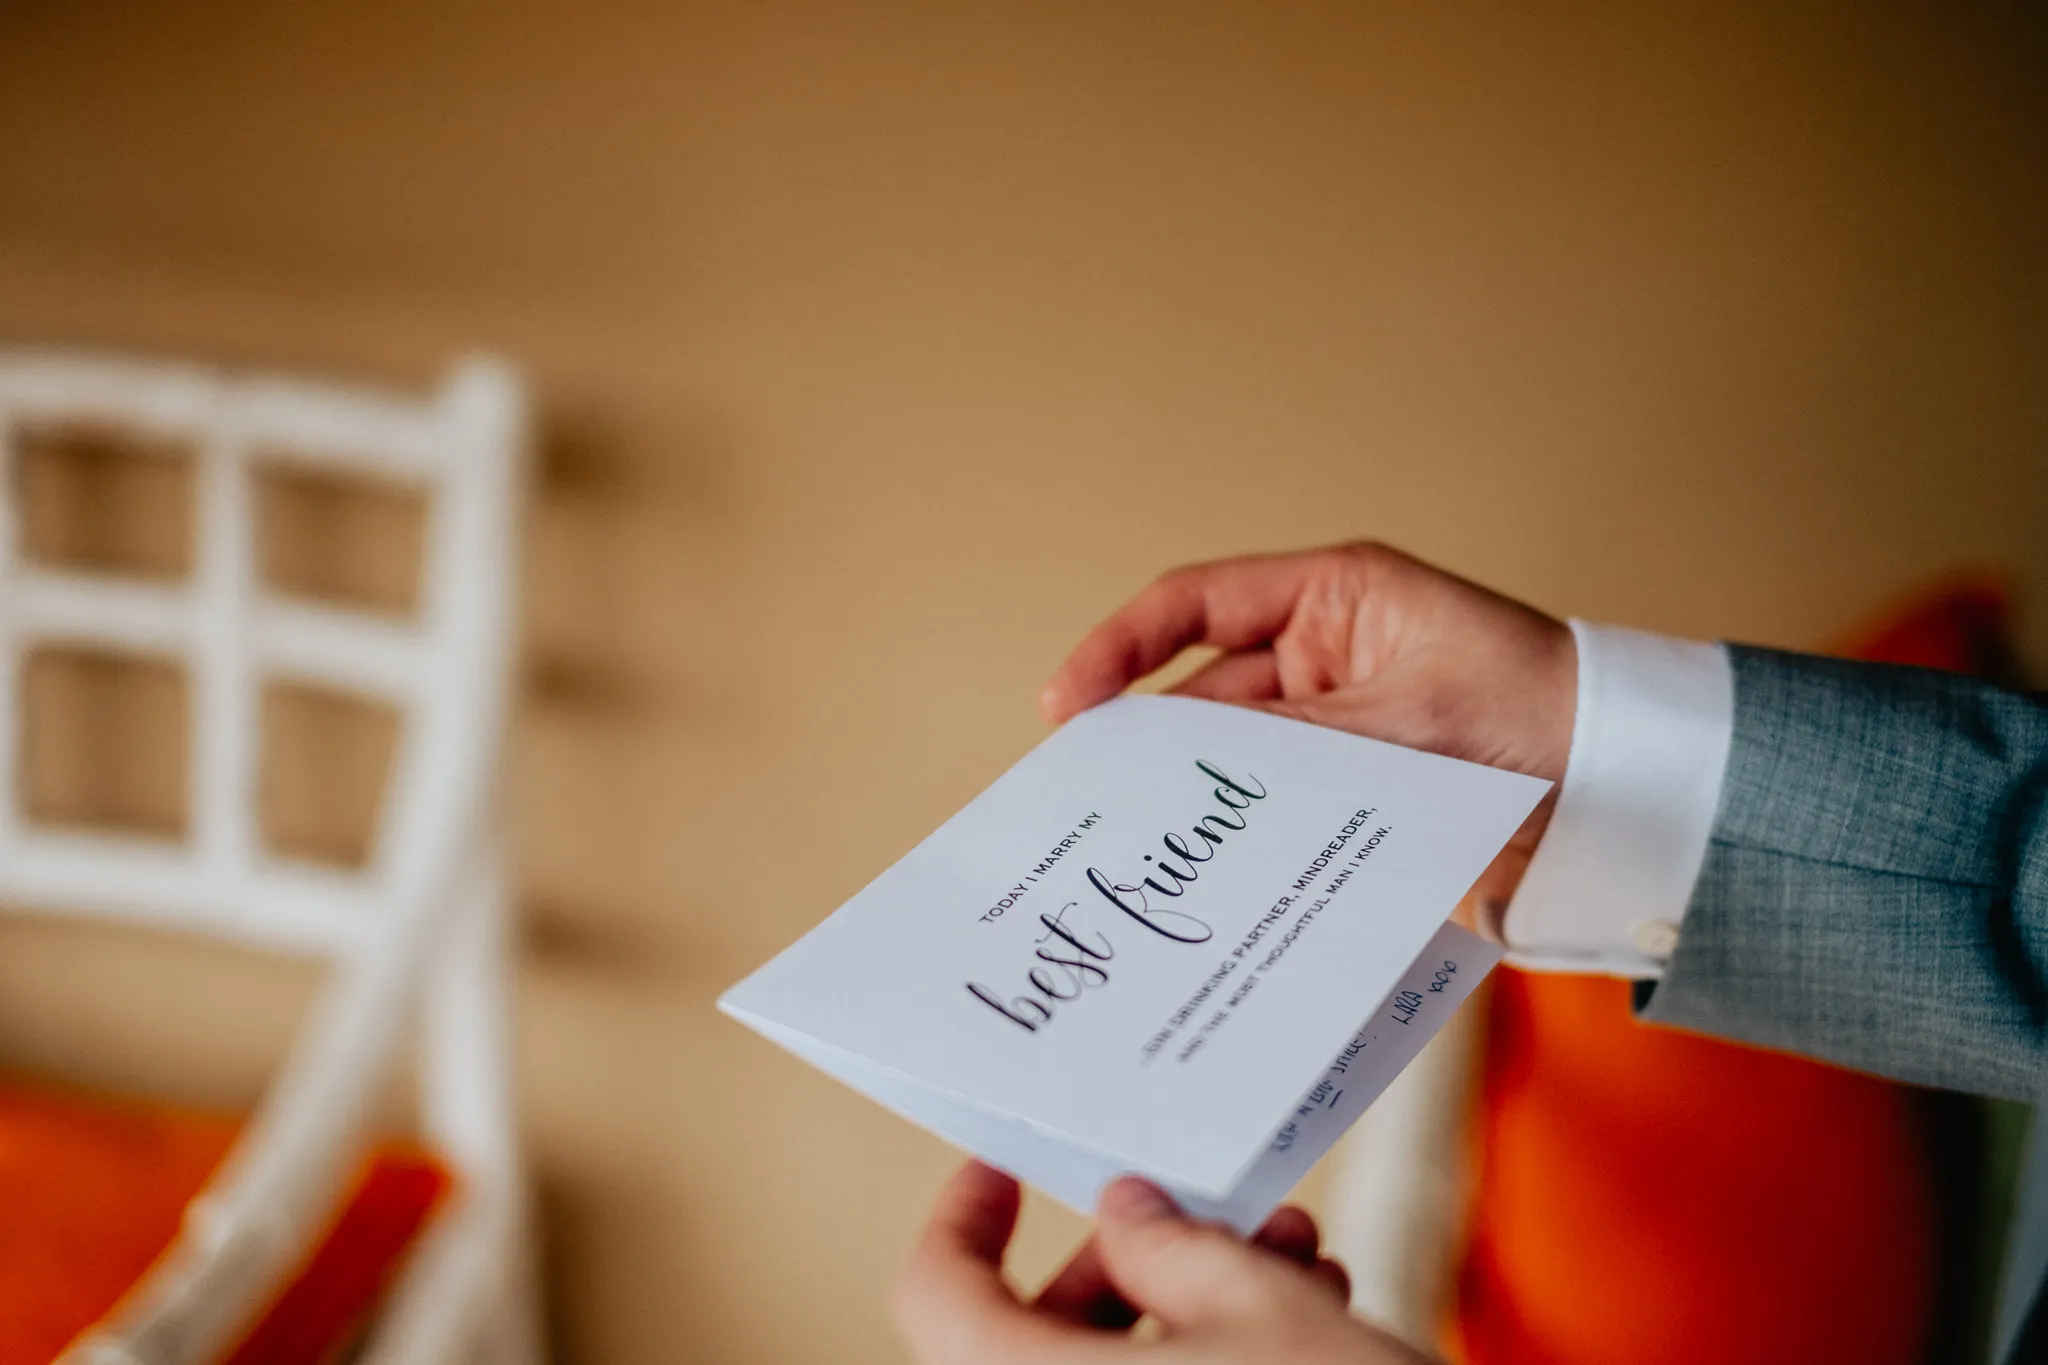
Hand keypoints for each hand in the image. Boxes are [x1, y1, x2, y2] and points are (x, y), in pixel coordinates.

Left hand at [893, 1161, 1436, 1364]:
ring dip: (1188, 1311)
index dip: (961, 1221)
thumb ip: (1171, 1244)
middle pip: (1032, 1340)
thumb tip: (1125, 1214)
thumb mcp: (1261, 1304)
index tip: (999, 1170)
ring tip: (1288, 1255)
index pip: (937, 1297)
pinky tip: (1306, 1321)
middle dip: (1124, 1263)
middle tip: (1185, 1214)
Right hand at [1039, 542, 1574, 939]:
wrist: (1633, 793)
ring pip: (1237, 761)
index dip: (1121, 647)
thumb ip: (1292, 745)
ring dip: (1199, 799)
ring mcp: (1337, 725)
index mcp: (1335, 596)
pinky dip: (1247, 836)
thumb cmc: (1544, 715)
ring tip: (1144, 846)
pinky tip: (1215, 870)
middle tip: (1088, 797)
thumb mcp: (1407, 722)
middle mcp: (1324, 653)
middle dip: (1151, 743)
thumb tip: (1188, 773)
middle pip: (1203, 694)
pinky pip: (1279, 807)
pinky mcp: (1354, 789)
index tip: (1069, 703)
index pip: (1197, 605)